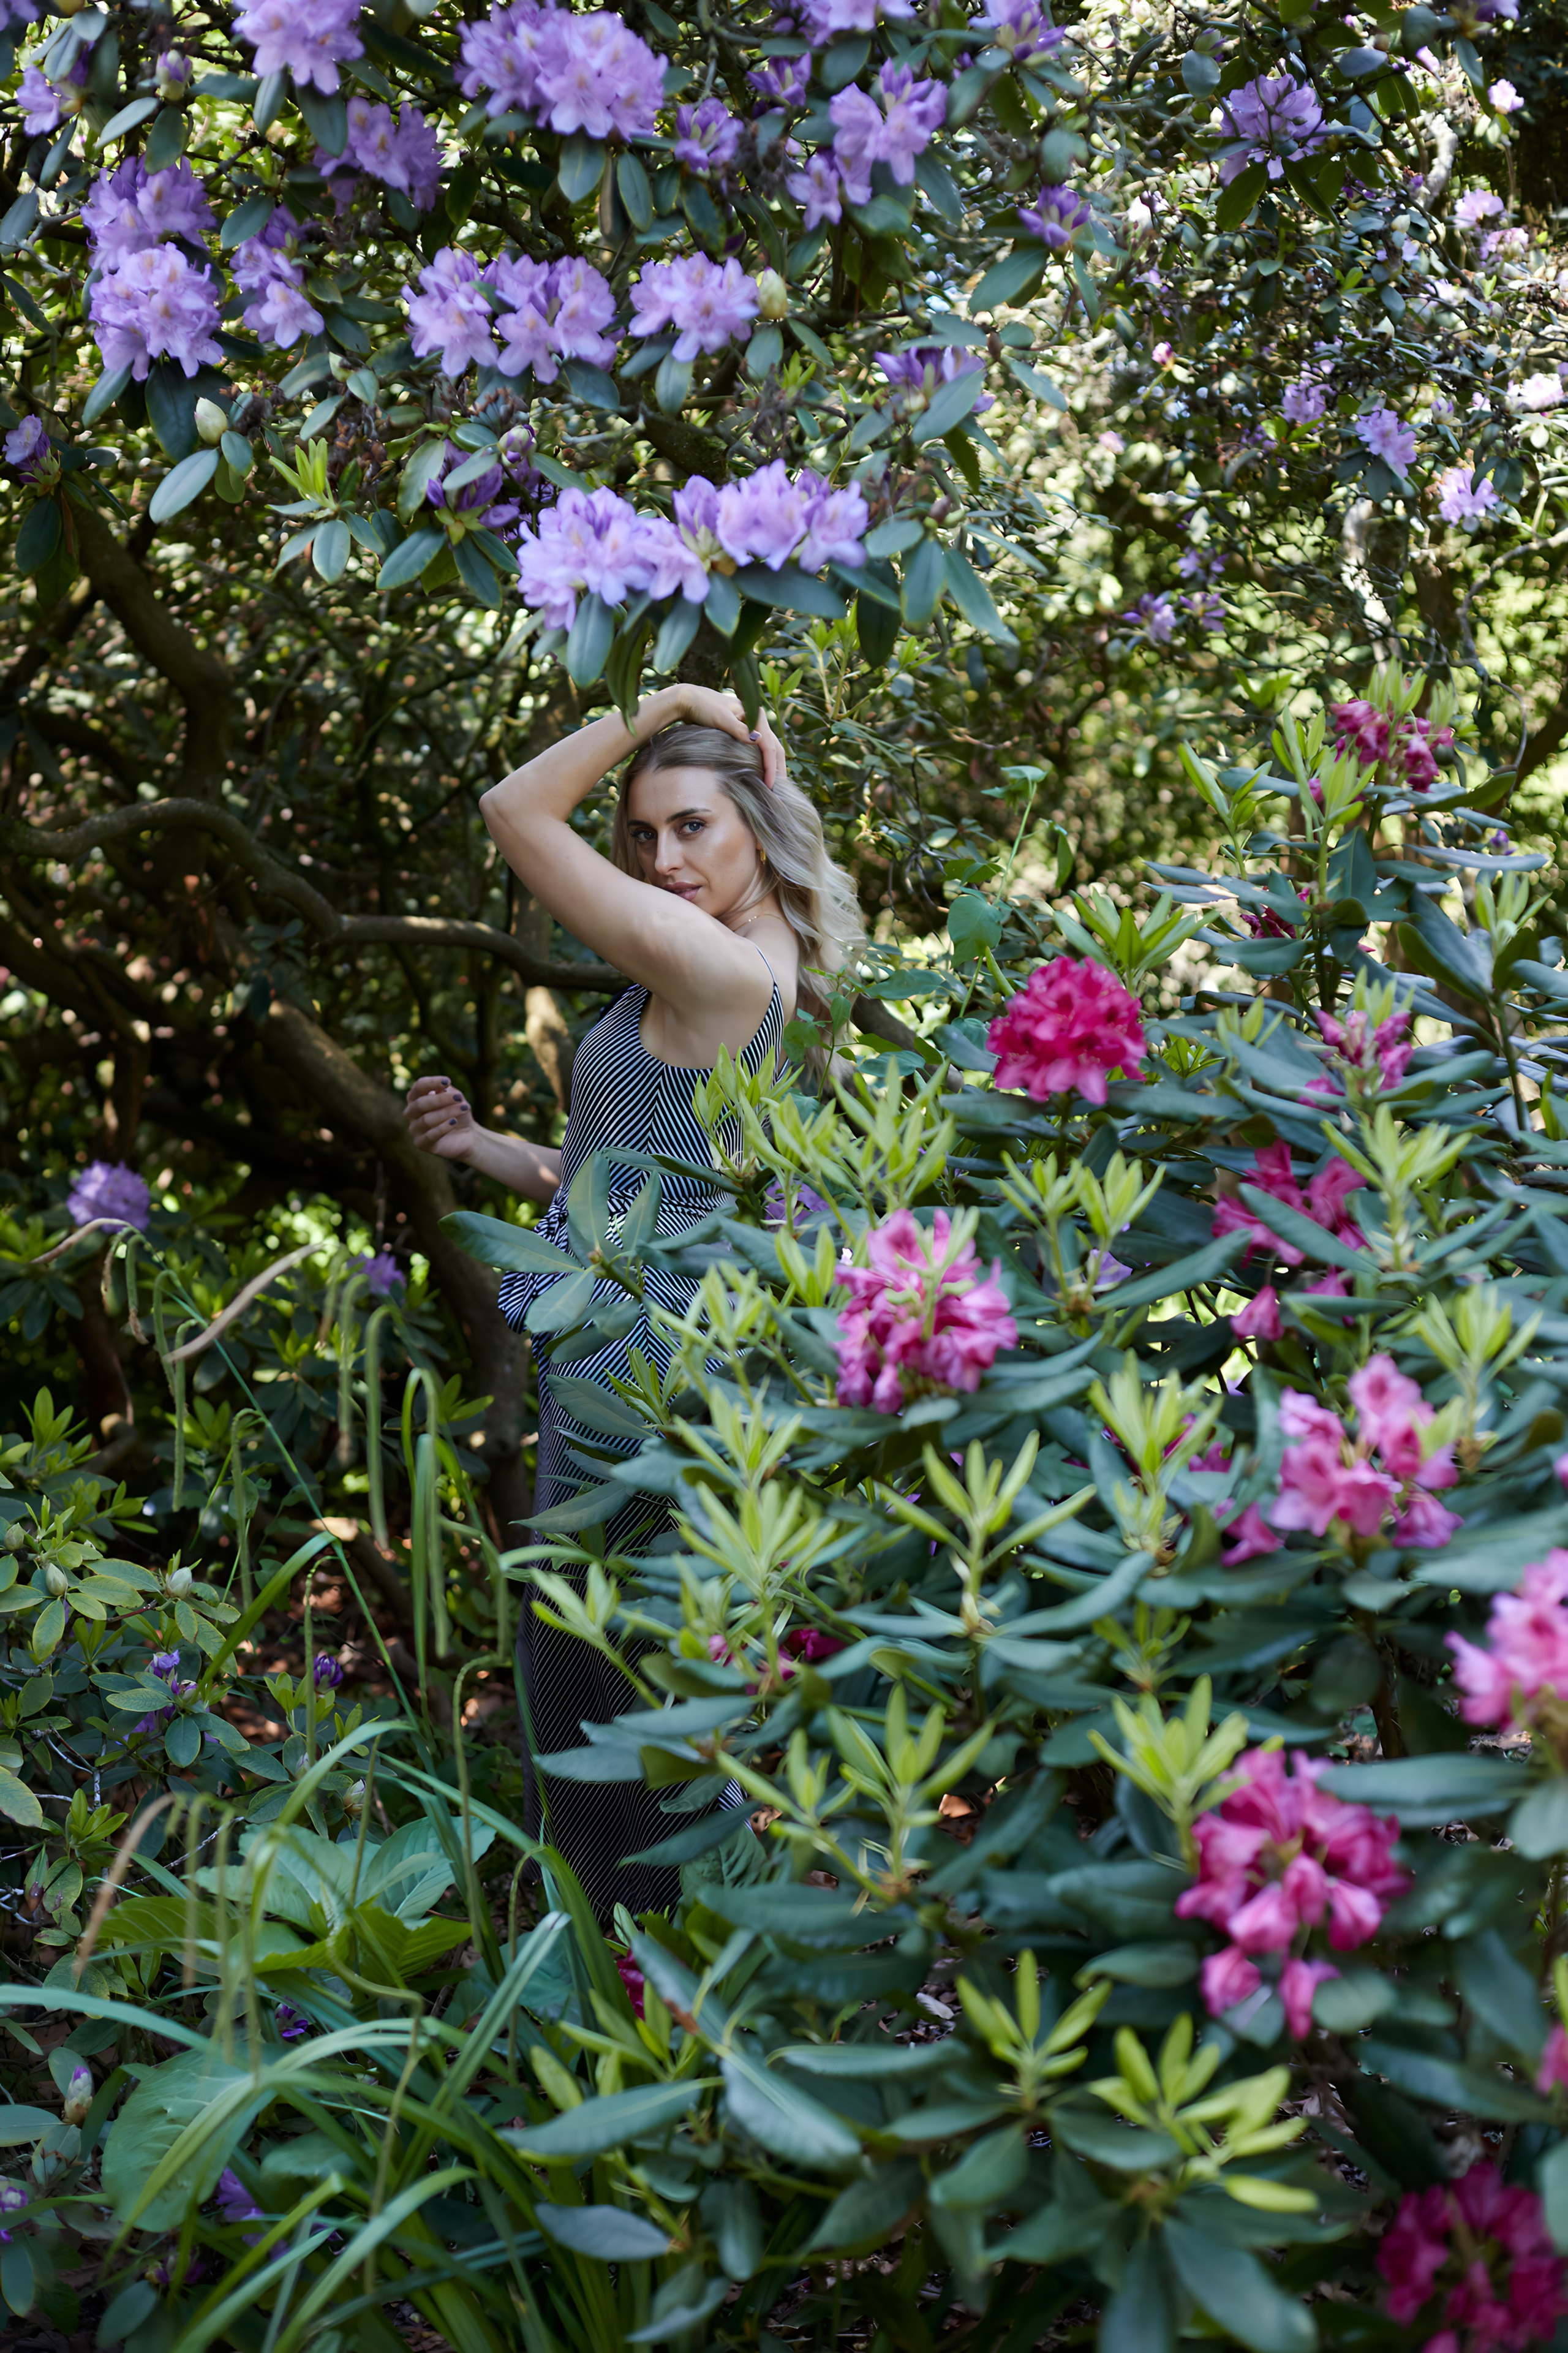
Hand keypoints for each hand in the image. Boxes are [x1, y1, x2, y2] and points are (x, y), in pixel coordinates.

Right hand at [405, 1075, 478, 1162]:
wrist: (466, 1134)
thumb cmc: (457, 1112)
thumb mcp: (455, 1097)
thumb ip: (447, 1091)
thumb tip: (439, 1090)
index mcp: (415, 1098)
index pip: (418, 1087)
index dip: (432, 1083)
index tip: (448, 1081)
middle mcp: (411, 1113)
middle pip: (420, 1103)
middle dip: (441, 1099)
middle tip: (459, 1097)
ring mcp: (414, 1129)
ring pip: (427, 1119)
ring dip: (447, 1112)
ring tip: (464, 1108)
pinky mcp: (421, 1143)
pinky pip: (430, 1135)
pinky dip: (443, 1127)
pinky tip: (454, 1122)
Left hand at [640, 685, 783, 789]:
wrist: (688, 700)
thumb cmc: (703, 707)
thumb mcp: (721, 718)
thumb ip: (738, 729)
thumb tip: (755, 740)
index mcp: (756, 715)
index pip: (769, 745)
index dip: (771, 767)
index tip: (770, 785)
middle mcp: (757, 720)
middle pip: (775, 747)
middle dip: (778, 769)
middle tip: (779, 790)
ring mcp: (751, 726)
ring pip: (769, 748)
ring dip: (773, 766)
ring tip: (774, 784)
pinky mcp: (743, 732)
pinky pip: (759, 749)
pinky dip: (763, 761)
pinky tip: (762, 773)